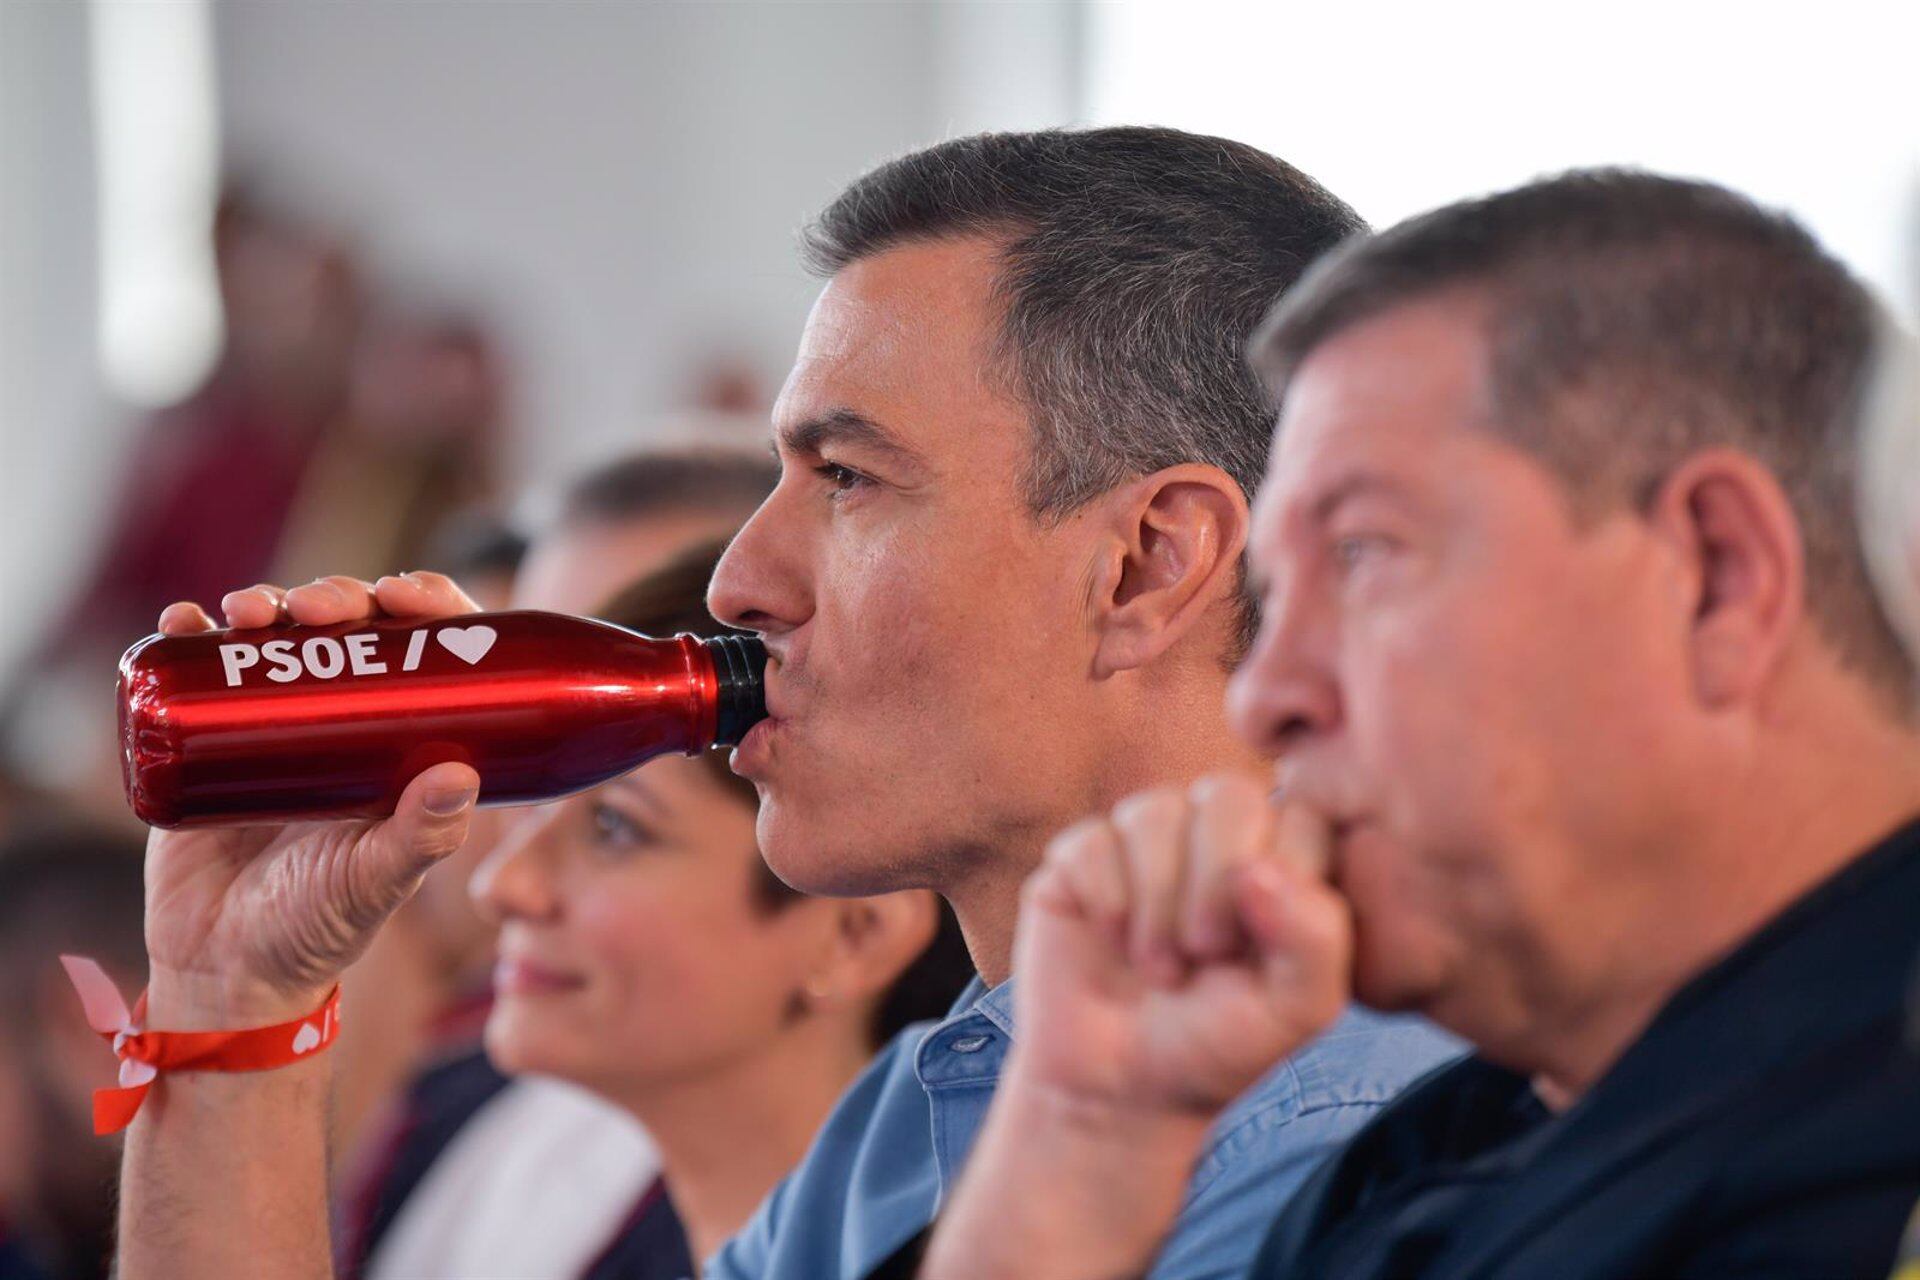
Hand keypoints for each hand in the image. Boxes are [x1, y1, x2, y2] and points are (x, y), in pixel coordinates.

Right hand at [140, 573, 482, 1028]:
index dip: (426, 606)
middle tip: (317, 607)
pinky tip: (185, 622)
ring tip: (249, 611)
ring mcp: (274, 727)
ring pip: (278, 639)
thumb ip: (421, 838)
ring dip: (266, 605)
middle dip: (337, 598)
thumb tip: (463, 774)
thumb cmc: (317, 929)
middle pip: (350, 631)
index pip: (428, 652)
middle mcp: (344, 724)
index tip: (407, 593)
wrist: (225, 970)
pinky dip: (190, 637)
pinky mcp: (208, 741)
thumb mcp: (376, 881)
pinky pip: (199, 673)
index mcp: (402, 744)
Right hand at [1009, 773, 1351, 1118]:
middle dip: (1216, 883)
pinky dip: (1108, 903)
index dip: (1280, 886)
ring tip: (1160, 966)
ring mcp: (1145, 842)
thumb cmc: (1219, 1042)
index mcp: (1278, 858)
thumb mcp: (1296, 1010)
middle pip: (1228, 797)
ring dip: (1159, 904)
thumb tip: (1259, 867)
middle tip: (1205, 953)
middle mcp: (1213, 836)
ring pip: (1155, 813)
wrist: (1124, 1086)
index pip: (1299, 817)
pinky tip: (1113, 942)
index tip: (1261, 954)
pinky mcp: (1081, 857)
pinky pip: (1094, 842)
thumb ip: (1317, 938)